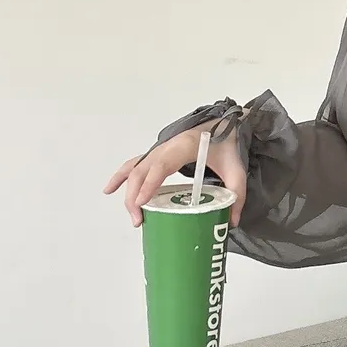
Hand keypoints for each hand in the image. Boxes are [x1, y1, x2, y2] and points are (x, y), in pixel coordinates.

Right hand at [103, 123, 246, 227]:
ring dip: (128, 191)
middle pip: (143, 170)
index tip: (142, 203)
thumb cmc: (228, 144)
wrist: (225, 124)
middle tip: (140, 220)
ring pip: (136, 169)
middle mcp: (167, 146)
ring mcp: (160, 149)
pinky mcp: (158, 154)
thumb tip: (231, 222)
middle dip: (135, 196)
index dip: (150, 183)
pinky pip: (135, 163)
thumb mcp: (237, 169)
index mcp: (186, 145)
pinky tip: (110, 190)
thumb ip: (237, 194)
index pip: (162, 165)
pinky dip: (121, 175)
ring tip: (132, 215)